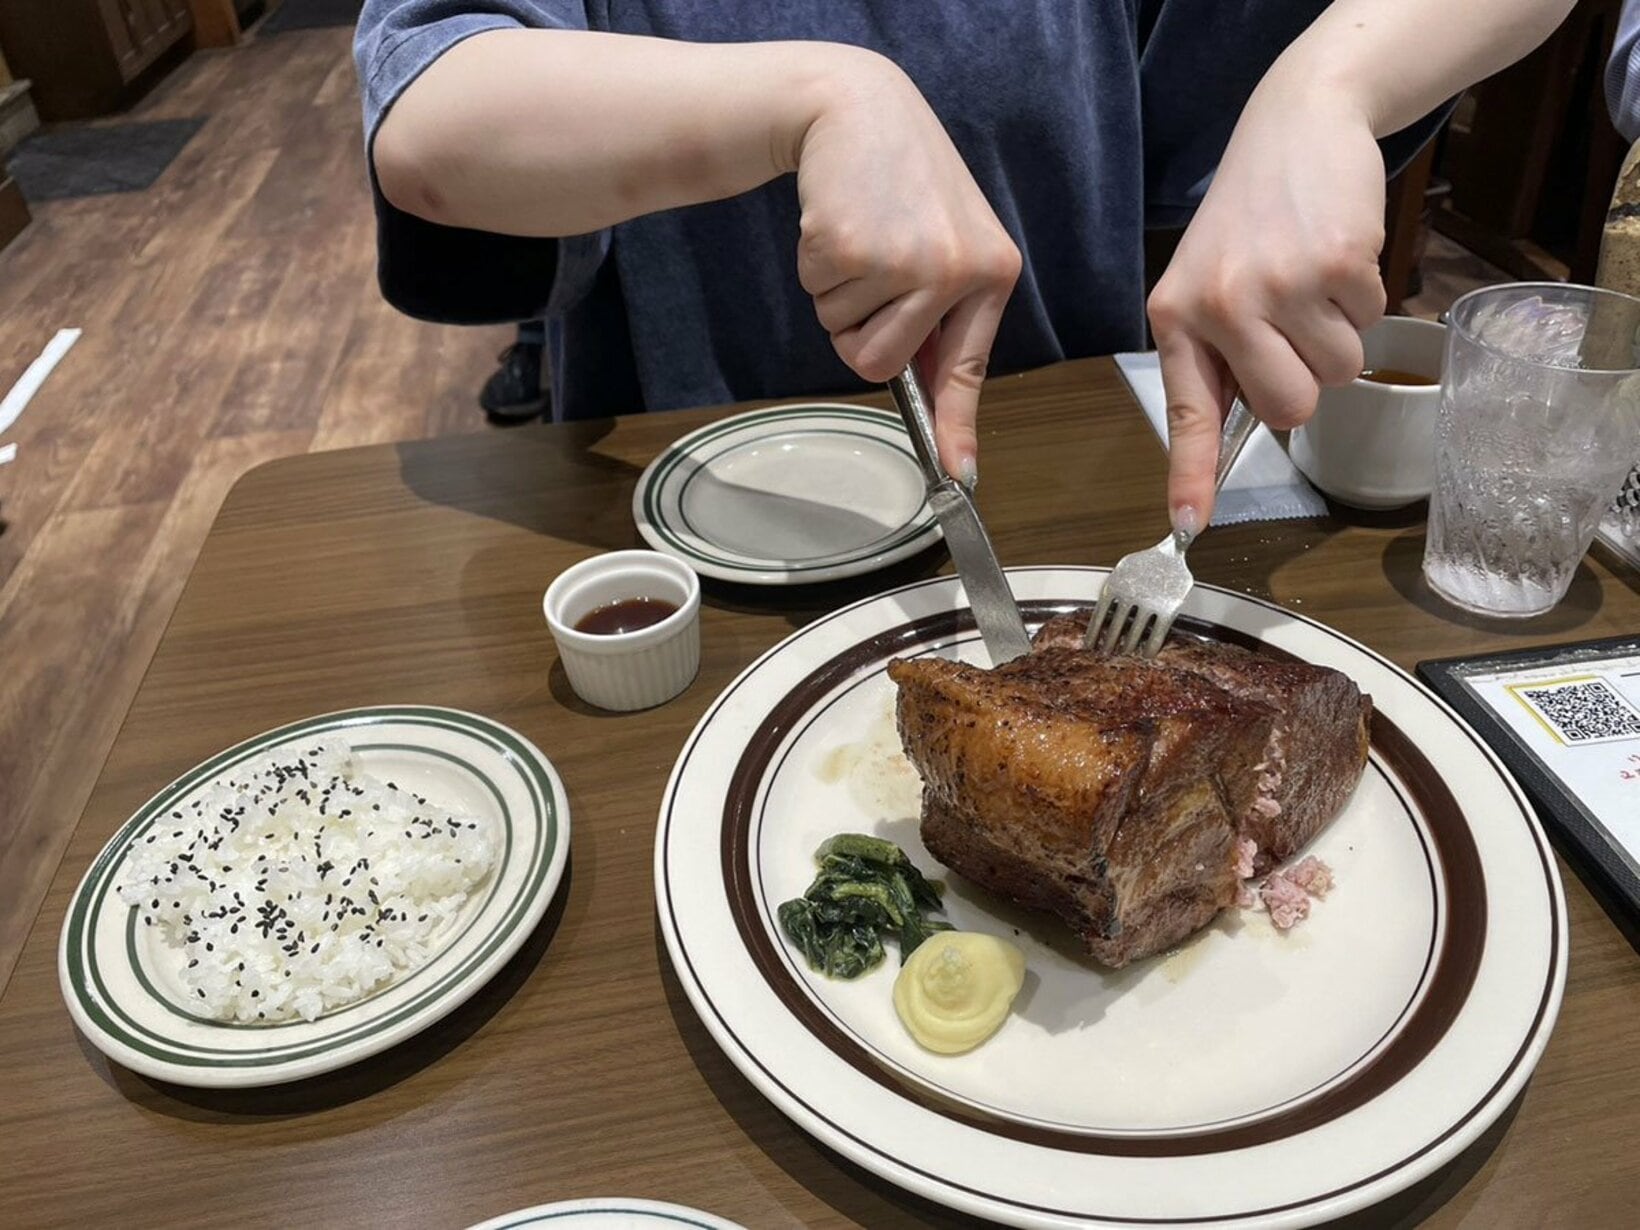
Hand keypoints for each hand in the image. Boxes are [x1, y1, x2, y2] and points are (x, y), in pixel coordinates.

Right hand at [793, 50, 1020, 481]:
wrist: (857, 109)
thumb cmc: (902, 183)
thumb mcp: (945, 244)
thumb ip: (943, 321)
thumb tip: (933, 412)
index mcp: (991, 272)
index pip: (969, 368)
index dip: (957, 428)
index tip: (958, 477)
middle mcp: (956, 271)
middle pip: (882, 363)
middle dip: (859, 332)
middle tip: (871, 274)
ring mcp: (905, 260)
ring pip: (845, 334)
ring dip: (838, 296)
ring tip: (861, 237)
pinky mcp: (853, 247)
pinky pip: (819, 298)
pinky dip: (816, 268)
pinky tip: (839, 221)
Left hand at [1147, 86, 1387, 531]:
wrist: (1295, 125)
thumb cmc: (1249, 219)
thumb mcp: (1206, 283)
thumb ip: (1218, 355)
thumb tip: (1252, 429)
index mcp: (1177, 319)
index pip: (1187, 413)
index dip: (1192, 475)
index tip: (1188, 525)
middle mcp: (1220, 306)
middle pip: (1290, 410)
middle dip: (1308, 385)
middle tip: (1295, 334)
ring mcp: (1279, 284)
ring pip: (1339, 372)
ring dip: (1340, 336)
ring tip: (1311, 282)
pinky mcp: (1336, 263)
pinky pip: (1370, 322)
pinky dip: (1365, 297)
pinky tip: (1336, 256)